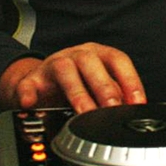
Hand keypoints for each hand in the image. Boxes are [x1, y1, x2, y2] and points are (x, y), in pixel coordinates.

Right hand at [0, 43, 146, 112]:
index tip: (137, 102)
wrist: (40, 83)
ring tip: (83, 111)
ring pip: (65, 70)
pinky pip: (28, 83)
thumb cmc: (77, 82)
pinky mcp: (32, 79)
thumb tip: (133, 110)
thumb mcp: (99, 85)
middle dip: (104, 87)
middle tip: (112, 108)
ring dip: (76, 92)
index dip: (130, 80)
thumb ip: (116, 94)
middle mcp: (77, 55)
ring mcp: (53, 65)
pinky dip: (28, 93)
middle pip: (92, 64)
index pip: (118, 60)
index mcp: (98, 54)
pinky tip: (31, 103)